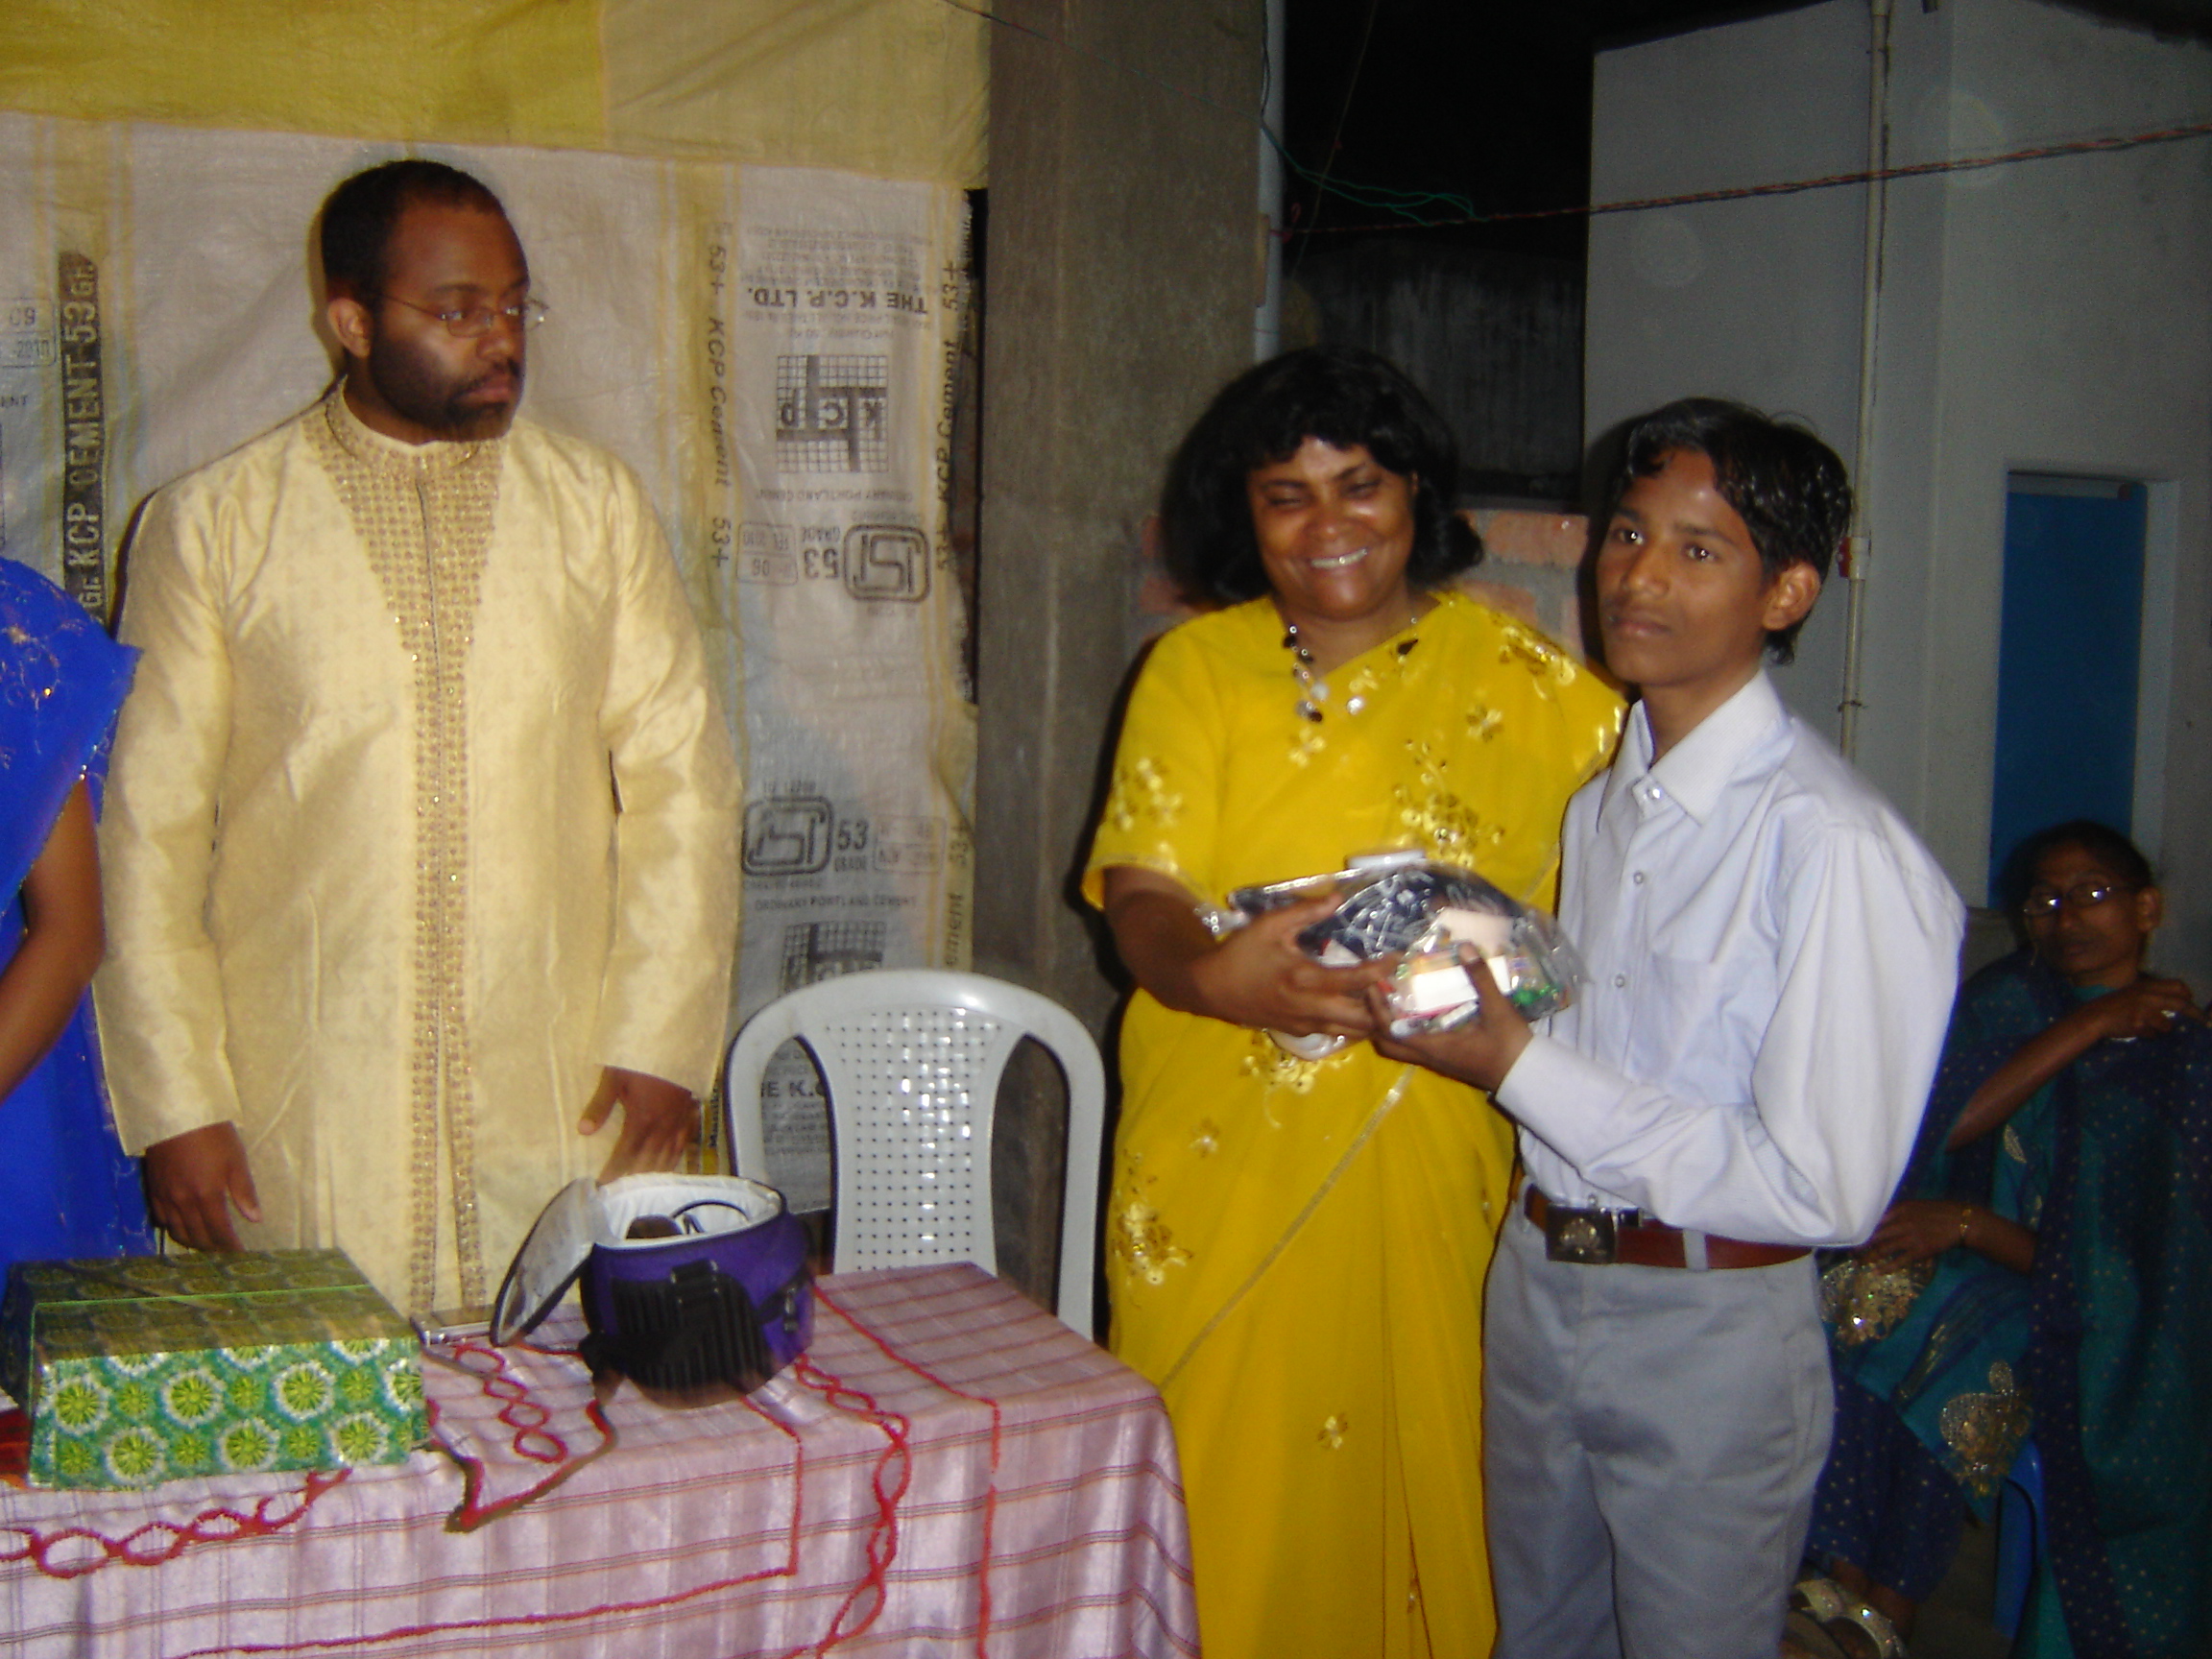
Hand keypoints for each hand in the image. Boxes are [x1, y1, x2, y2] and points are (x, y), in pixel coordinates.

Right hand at [142, 1122, 260, 1250]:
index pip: (219, 1232)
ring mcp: (165, 1197)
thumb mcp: (236, 1161)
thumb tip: (255, 1219)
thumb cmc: (213, 1135)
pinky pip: (161, 1219)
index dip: (229, 1246)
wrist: (178, 1116)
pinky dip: (173, 1228)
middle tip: (224, 1252)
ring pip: (177, 1231)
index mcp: (207, 1196)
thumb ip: (244, 1192)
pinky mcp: (153, 1189)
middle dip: (212, 1248)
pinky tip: (182, 1226)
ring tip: (206, 1243)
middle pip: (197, 1236)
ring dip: (192, 1241)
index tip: (239, 1255)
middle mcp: (183, 1203)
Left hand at [579, 1066, 699, 1180]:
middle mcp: (662, 1126)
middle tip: (622, 1191)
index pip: (625, 1154)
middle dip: (634, 1177)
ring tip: (643, 1186)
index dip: (614, 1171)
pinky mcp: (690, 1114)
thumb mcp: (614, 1077)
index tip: (604, 1184)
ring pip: (667, 1155)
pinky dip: (675, 1157)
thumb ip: (599, 1105)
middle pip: (647, 1160)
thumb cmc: (641, 1058)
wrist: (676, 1043)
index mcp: (642, 1119)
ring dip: (654, 1172)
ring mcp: (678, 1122)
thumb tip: (583, 1131)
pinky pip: (684, 1142)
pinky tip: (670, 1164)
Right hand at [1185, 893, 1389, 1037]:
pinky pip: (1334, 1033)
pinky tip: (1350, 1004)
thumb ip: (1306, 911)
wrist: (1211, 989)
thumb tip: (1338, 898)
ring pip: (1351, 1032)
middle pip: (1363, 1019)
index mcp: (1306, 979)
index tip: (1397, 958)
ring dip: (1368, 1017)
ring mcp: (1305, 1024)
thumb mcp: (1270, 925)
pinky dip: (1349, 1022)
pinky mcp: (1298, 1032)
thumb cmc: (1241, 954)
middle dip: (1381, 1005)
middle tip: (1389, 985)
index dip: (1382, 971)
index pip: (1357, 980)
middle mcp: (1310, 1008)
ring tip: (1375, 996)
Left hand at [1365, 954, 1532, 1092]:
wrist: (1527, 1075)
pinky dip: (1407, 1028)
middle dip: (1377, 1018)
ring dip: (1390, 1025)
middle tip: (1379, 990)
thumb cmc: (1510, 1045)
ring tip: (1394, 996)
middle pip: (1387, 1043)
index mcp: (1435, 1046)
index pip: (1391, 1031)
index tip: (1373, 984)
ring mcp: (1437, 1060)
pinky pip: (1415, 1045)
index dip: (1377, 1009)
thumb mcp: (1497, 1008)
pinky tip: (1418, 1008)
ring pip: (1400, 1047)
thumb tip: (1463, 947)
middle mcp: (1430, 1056)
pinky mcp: (1446, 1059)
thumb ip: (1480, 978)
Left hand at [1856, 1199, 1966, 1271]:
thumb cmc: (1936, 1212)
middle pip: (1874, 1236)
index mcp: (1899, 1210)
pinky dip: (1887, 1267)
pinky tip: (1878, 1271)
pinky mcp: (1919, 1251)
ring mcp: (1910, 1237)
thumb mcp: (1914, 1206)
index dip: (1861, 1229)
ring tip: (1859, 1262)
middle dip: (1860, 1245)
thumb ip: (1896, 1212)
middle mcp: (1901, 1223)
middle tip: (1849, 1252)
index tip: (1850, 1235)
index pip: (1873, 1220)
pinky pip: (1899, 1260)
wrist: (1959, 1221)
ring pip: (1883, 1249)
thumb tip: (1878, 1219)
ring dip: (1869, 1257)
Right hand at [2089, 976, 2204, 1042]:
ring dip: (2160, 1028)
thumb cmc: (2113, 1005)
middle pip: (2180, 1004)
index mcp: (2147, 986)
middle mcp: (2148, 995)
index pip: (2178, 986)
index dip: (2187, 994)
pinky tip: (2136, 1031)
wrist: (2095, 1017)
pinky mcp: (2139, 1024)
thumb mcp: (2133, 993)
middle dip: (2195, 1013)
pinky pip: (2153, 1034)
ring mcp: (2144, 1010)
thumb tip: (2176, 1000)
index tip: (2191, 1001)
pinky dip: (2148, 1034)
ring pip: (2166, 1024)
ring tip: (2147, 1027)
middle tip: (2205, 1021)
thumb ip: (2152, 995)